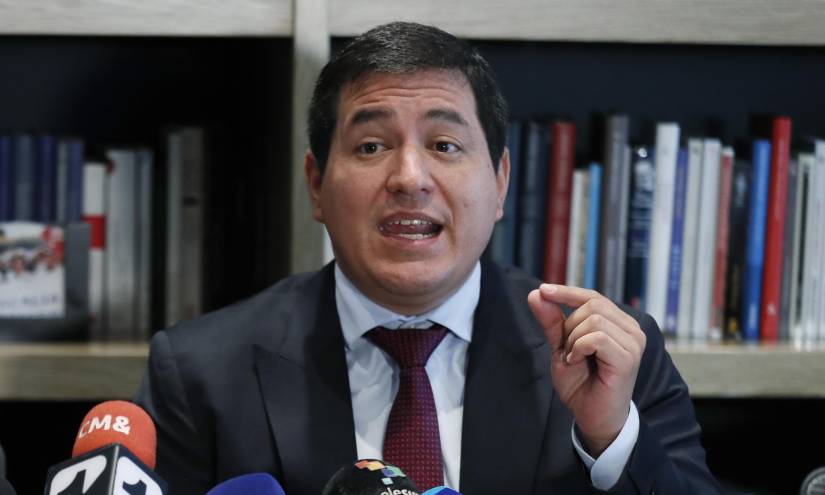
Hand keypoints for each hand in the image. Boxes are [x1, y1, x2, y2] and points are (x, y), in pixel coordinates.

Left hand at [527, 284, 645, 455]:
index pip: (592, 296)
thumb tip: (536, 293)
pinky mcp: (628, 357)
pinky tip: (578, 362)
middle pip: (591, 304)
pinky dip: (579, 348)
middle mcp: (631, 329)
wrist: (592, 417)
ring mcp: (633, 342)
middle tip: (569, 351)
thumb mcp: (560, 346)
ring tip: (576, 359)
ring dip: (574, 340)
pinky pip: (596, 337)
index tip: (543, 290)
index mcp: (618, 323)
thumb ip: (552, 321)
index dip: (567, 292)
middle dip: (570, 326)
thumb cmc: (581, 383)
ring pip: (593, 319)